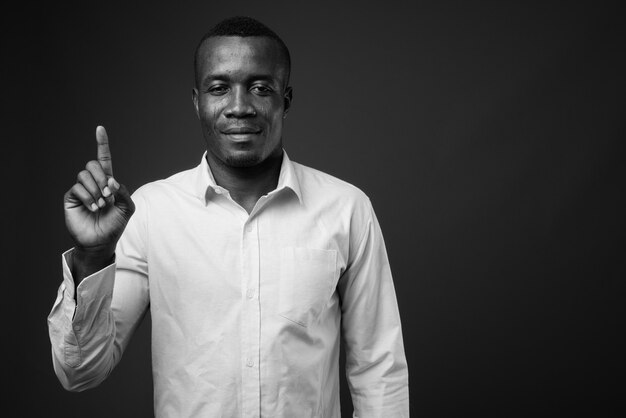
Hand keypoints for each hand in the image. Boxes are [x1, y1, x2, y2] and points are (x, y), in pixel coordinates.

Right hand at [64, 126, 134, 273]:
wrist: (101, 241)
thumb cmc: (115, 225)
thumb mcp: (127, 208)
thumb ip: (123, 192)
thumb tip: (111, 180)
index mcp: (108, 182)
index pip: (104, 159)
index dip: (102, 143)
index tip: (99, 128)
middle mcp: (93, 183)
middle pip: (93, 164)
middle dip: (102, 177)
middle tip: (108, 194)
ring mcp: (81, 190)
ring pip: (84, 175)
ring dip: (96, 189)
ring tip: (101, 205)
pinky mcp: (71, 198)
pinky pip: (77, 188)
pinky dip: (88, 197)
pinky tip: (93, 208)